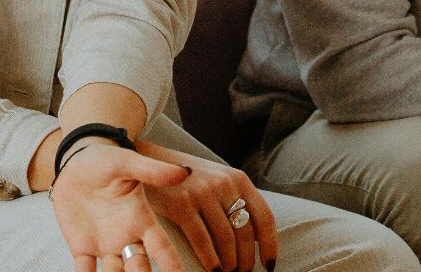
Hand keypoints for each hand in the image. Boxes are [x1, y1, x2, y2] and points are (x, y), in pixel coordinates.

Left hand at [50, 142, 191, 271]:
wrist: (76, 163)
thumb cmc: (106, 161)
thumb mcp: (127, 163)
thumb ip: (153, 170)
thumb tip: (184, 171)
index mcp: (141, 219)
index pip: (162, 248)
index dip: (172, 265)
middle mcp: (126, 237)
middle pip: (138, 267)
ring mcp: (105, 245)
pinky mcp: (82, 247)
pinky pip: (85, 270)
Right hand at [136, 142, 279, 271]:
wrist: (150, 160)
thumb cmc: (188, 177)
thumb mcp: (217, 179)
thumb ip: (235, 200)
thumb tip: (256, 239)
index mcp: (238, 179)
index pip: (264, 217)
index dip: (270, 245)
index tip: (269, 264)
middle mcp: (224, 184)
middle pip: (245, 232)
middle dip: (246, 260)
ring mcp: (202, 192)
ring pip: (226, 239)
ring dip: (229, 263)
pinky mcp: (180, 203)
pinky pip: (201, 240)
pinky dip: (209, 260)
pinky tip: (211, 269)